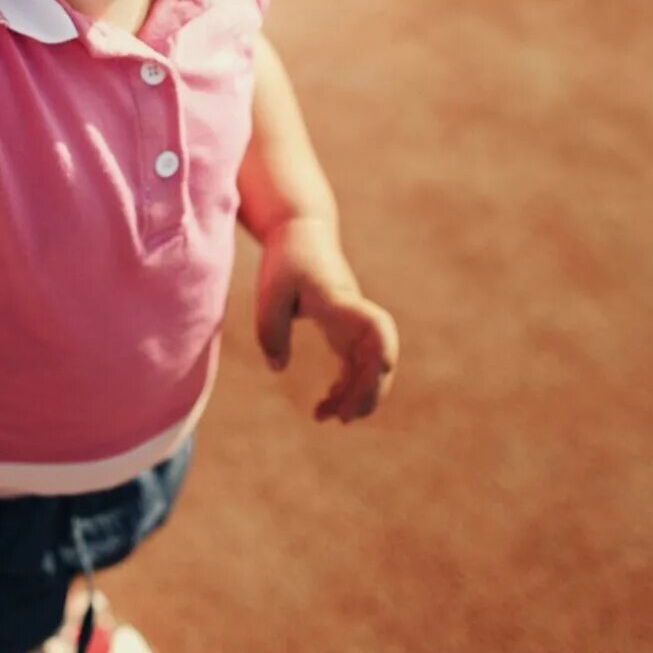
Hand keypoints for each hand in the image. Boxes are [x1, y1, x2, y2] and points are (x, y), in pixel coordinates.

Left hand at [256, 217, 399, 423]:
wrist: (300, 233)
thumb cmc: (285, 259)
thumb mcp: (269, 292)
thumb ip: (271, 330)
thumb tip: (277, 368)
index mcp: (340, 302)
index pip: (374, 327)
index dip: (383, 351)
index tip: (380, 373)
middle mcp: (354, 315)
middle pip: (378, 357)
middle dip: (368, 391)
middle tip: (342, 419)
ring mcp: (353, 324)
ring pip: (368, 367)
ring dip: (355, 395)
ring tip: (326, 418)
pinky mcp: (345, 330)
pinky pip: (355, 366)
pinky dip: (345, 387)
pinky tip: (325, 405)